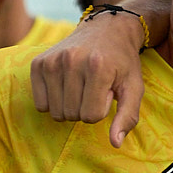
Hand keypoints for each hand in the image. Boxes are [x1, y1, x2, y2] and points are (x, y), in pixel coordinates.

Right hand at [29, 0, 168, 147]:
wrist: (107, 29)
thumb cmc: (122, 63)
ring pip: (56, 112)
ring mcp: (52, 61)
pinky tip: (66, 84)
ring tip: (81, 86)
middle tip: (94, 87)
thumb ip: (127, 116)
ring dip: (70, 106)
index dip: (102, 109)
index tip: (107, 90)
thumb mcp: (134, 88)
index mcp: (98, 67)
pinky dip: (54, 101)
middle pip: (72, 115)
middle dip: (85, 108)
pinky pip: (40, 105)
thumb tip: (115, 143)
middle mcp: (71, 61)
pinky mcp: (38, 63)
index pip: (91, 117)